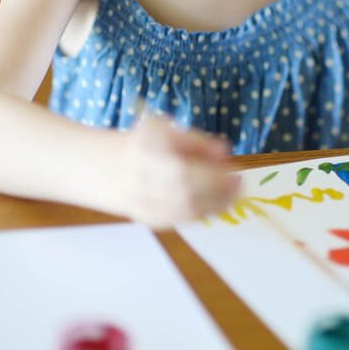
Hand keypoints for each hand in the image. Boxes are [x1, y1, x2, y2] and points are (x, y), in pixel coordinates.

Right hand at [113, 115, 240, 227]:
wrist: (108, 170)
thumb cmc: (145, 144)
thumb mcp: (166, 129)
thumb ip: (196, 140)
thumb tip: (224, 152)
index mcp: (144, 153)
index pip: (181, 169)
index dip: (212, 174)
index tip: (235, 171)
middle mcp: (141, 181)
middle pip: (184, 193)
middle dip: (218, 190)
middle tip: (240, 184)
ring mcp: (144, 205)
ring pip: (184, 211)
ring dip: (216, 204)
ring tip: (234, 195)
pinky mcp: (150, 220)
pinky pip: (181, 220)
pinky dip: (203, 213)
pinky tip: (218, 204)